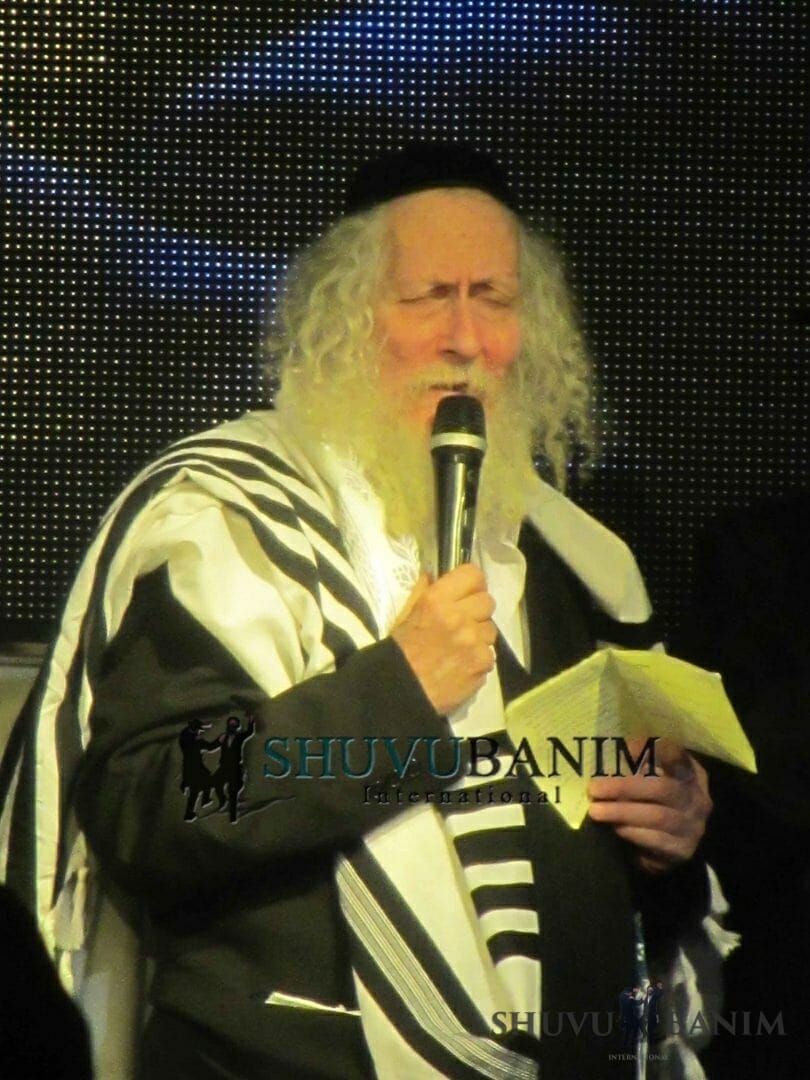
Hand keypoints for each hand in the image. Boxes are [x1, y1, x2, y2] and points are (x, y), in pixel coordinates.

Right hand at [390, 564, 496, 715]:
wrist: (403, 691)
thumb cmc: (401, 651)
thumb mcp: (407, 614)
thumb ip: (424, 591)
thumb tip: (434, 574)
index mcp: (437, 600)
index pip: (473, 575)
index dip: (472, 583)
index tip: (467, 592)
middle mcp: (459, 616)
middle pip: (487, 601)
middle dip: (477, 610)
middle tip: (463, 621)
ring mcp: (473, 641)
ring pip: (491, 628)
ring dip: (479, 635)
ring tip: (460, 647)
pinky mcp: (483, 663)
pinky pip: (490, 653)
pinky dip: (479, 658)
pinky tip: (462, 665)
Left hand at [587, 738, 711, 873]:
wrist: (662, 847)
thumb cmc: (649, 802)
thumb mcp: (645, 779)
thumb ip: (632, 766)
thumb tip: (606, 754)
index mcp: (690, 771)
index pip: (675, 754)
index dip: (650, 750)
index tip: (623, 748)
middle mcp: (696, 797)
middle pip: (661, 787)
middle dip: (624, 787)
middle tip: (594, 789)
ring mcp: (693, 825)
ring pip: (657, 816)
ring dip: (622, 812)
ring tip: (596, 811)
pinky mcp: (683, 850)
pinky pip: (657, 840)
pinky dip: (633, 832)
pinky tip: (615, 828)